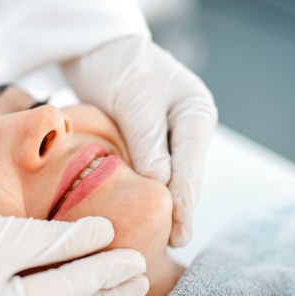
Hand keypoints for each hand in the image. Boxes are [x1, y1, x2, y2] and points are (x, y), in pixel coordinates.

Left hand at [63, 35, 217, 246]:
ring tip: (156, 239)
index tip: (180, 231)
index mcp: (195, 113)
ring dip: (159, 204)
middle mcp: (186, 129)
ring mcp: (167, 137)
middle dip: (177, 210)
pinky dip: (141, 192)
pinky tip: (136, 213)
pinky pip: (146, 173)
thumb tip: (160, 183)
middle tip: (171, 244)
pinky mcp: (145, 144)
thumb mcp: (136, 101)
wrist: (98, 51)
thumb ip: (148, 141)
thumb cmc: (121, 67)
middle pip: (184, 176)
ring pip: (165, 178)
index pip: (193, 165)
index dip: (186, 200)